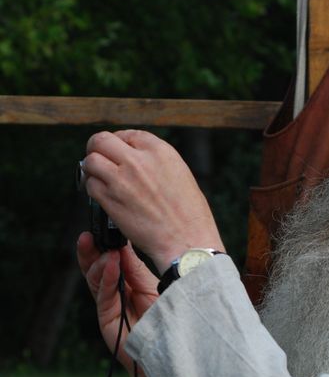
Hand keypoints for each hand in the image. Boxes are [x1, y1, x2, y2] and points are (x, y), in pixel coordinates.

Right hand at [77, 232, 158, 373]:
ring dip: (98, 263)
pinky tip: (110, 265)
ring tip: (106, 251)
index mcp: (129, 283)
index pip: (112, 260)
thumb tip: (122, 245)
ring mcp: (110, 307)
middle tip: (89, 236)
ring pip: (95, 280)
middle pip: (97, 268)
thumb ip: (135, 269)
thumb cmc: (169, 319)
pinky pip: (104, 296)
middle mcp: (117, 293)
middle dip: (91, 251)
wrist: (172, 350)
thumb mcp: (153, 287)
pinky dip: (107, 279)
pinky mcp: (107, 320)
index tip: (105, 228)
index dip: (107, 245)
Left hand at [82, 129, 224, 272]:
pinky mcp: (111, 200)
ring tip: (97, 177)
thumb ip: (157, 162)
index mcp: (160, 151)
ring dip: (92, 169)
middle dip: (97, 148)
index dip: (120, 143)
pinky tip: (101, 194)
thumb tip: (135, 159)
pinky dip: (93, 188)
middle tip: (99, 159)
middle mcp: (139, 161)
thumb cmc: (189, 215)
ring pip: (91, 161)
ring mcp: (122, 180)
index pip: (128, 134)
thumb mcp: (181, 175)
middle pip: (102, 140)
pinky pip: (91, 185)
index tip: (118, 153)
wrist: (186, 241)